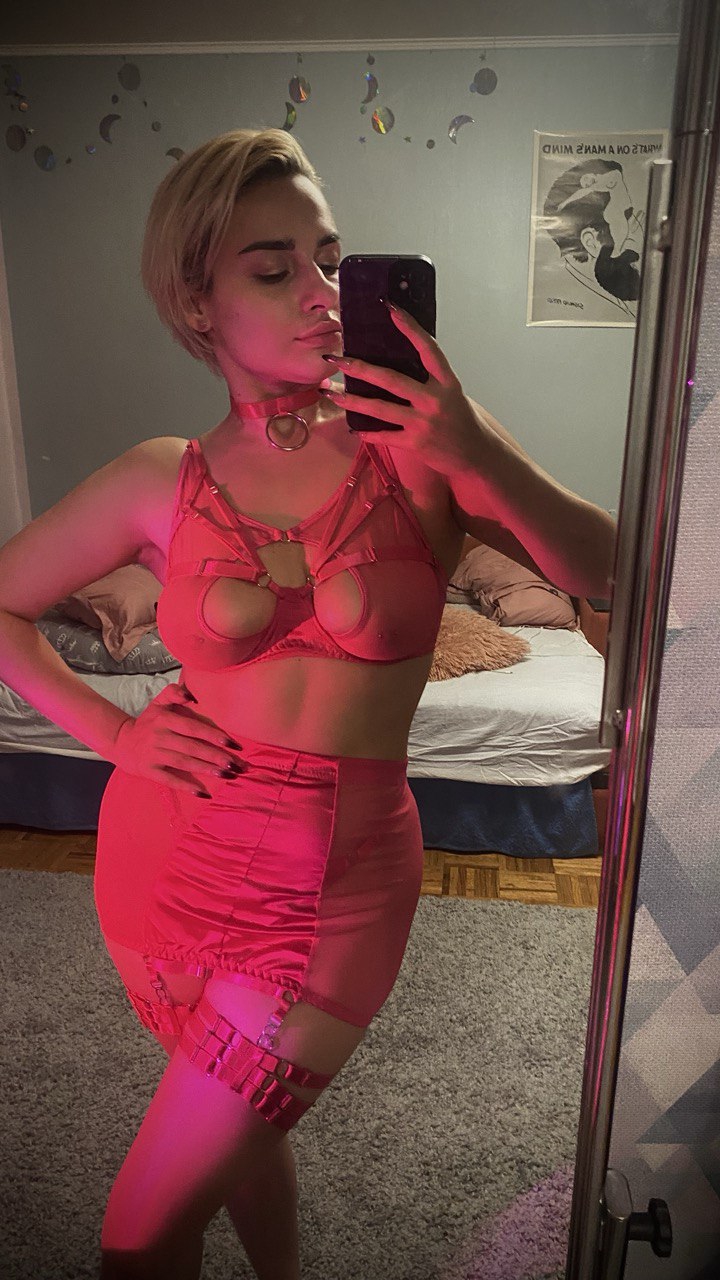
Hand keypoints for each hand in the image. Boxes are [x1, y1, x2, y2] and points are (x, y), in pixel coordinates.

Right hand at [112, 683, 243, 796]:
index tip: (234, 744)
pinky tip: (203, 793)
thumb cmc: (149, 722)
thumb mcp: (158, 702)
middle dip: (216, 756)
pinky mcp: (149, 770)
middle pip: (192, 747)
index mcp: (165, 719)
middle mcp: (159, 736)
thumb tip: (191, 693)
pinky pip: (169, 779)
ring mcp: (153, 754)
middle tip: (237, 764)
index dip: (214, 735)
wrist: (121, 742)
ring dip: (206, 770)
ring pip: (184, 763)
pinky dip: (186, 786)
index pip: (193, 728)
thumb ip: (174, 692)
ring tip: (227, 775)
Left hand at [321, 303, 481, 478]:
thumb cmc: (461, 420)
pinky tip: (353, 427)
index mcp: (447, 382)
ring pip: (379, 409)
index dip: (410, 327)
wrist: (475, 456)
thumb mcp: (452, 393)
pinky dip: (367, 432)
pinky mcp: (415, 443)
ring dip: (351, 401)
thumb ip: (430, 379)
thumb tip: (400, 358)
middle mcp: (434, 400)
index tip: (390, 307)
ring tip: (330, 393)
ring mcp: (423, 423)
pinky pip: (384, 436)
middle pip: (390, 379)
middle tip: (336, 359)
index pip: (427, 348)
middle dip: (359, 368)